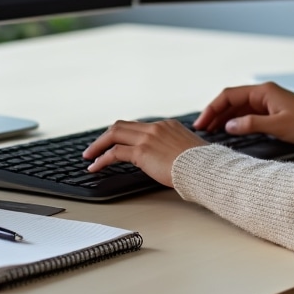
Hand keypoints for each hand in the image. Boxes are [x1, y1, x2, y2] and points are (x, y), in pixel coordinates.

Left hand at [82, 119, 205, 187]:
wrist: (205, 168)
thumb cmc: (201, 165)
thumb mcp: (187, 150)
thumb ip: (174, 150)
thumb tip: (168, 161)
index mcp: (166, 125)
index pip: (137, 126)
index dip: (122, 134)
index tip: (114, 141)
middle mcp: (155, 127)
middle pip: (121, 125)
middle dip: (105, 136)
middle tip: (94, 147)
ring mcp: (147, 138)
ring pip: (114, 134)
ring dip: (98, 146)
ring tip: (89, 156)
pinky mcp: (142, 152)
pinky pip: (115, 152)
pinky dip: (102, 159)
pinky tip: (95, 167)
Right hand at [193, 82, 293, 144]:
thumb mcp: (278, 125)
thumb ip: (251, 124)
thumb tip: (229, 126)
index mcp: (262, 91)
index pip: (229, 95)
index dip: (213, 108)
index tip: (202, 122)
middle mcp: (262, 93)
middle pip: (231, 100)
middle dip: (215, 113)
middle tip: (201, 129)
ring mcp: (266, 101)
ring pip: (237, 108)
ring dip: (223, 118)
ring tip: (210, 132)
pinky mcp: (270, 111)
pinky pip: (246, 114)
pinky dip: (235, 121)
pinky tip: (228, 130)